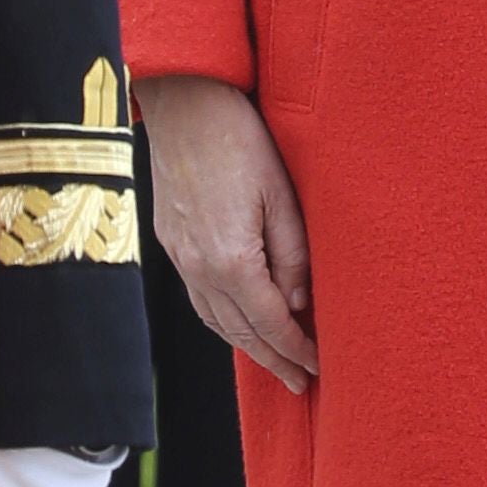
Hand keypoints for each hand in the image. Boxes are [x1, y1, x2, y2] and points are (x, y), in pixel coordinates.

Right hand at [135, 72, 317, 391]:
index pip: (269, 322)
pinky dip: (221, 319)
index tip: (317, 367)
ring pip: (214, 319)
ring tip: (272, 362)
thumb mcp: (283, 195)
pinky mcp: (170, 241)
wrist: (186, 103)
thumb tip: (297, 303)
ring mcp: (180, 256)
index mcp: (231, 259)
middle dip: (272, 360)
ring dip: (245, 346)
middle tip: (298, 382)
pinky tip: (237, 322)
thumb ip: (292, 255)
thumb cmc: (240, 139)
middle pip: (239, 332)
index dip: (295, 349)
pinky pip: (197, 297)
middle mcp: (199, 267)